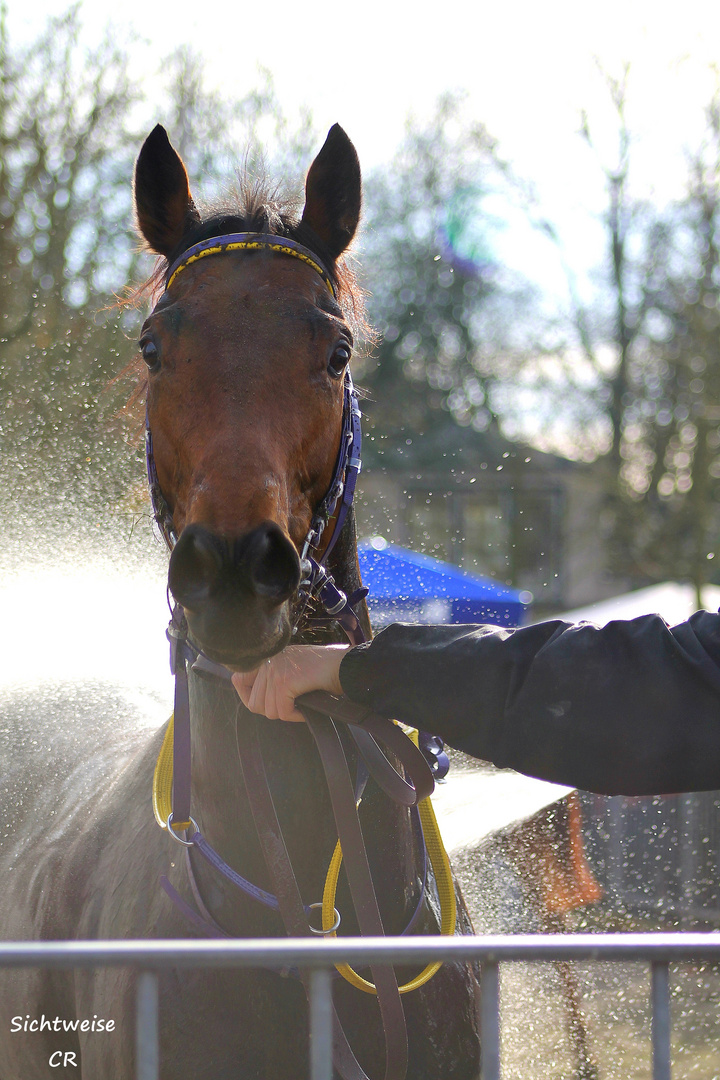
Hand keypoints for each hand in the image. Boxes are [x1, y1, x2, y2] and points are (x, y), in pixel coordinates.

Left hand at [231, 644, 350, 722]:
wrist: (343, 665)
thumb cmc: (322, 669)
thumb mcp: (289, 668)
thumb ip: (271, 677)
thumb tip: (255, 700)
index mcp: (266, 657)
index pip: (238, 681)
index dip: (248, 697)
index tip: (266, 703)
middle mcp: (267, 662)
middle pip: (253, 703)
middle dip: (273, 710)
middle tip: (290, 706)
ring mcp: (274, 671)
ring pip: (267, 711)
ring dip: (286, 714)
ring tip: (300, 704)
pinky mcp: (285, 682)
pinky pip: (282, 712)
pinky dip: (295, 715)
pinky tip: (305, 707)